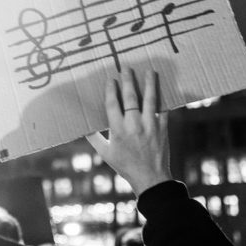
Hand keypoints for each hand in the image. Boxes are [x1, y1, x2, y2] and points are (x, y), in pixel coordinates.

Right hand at [86, 69, 170, 195]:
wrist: (150, 178)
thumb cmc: (125, 166)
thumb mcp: (105, 153)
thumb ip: (94, 138)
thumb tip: (82, 126)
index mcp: (118, 130)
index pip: (113, 104)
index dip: (111, 90)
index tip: (111, 79)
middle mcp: (134, 125)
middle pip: (130, 97)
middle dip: (128, 80)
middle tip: (127, 68)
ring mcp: (150, 125)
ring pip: (149, 99)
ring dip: (149, 84)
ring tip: (149, 71)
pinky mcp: (163, 128)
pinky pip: (163, 109)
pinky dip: (162, 99)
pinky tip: (161, 89)